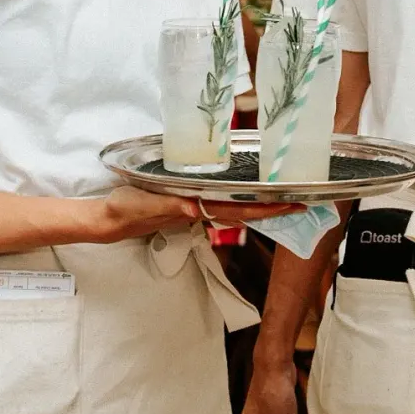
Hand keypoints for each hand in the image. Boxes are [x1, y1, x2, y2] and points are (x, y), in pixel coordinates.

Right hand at [89, 189, 298, 242]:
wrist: (112, 219)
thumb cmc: (128, 209)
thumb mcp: (145, 203)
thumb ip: (170, 205)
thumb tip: (196, 209)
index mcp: (197, 208)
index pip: (239, 210)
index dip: (266, 209)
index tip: (291, 205)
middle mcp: (202, 211)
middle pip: (245, 211)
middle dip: (274, 208)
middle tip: (303, 200)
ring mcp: (197, 209)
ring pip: (236, 208)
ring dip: (260, 205)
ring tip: (285, 196)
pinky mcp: (189, 204)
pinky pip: (221, 203)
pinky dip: (240, 200)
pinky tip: (249, 194)